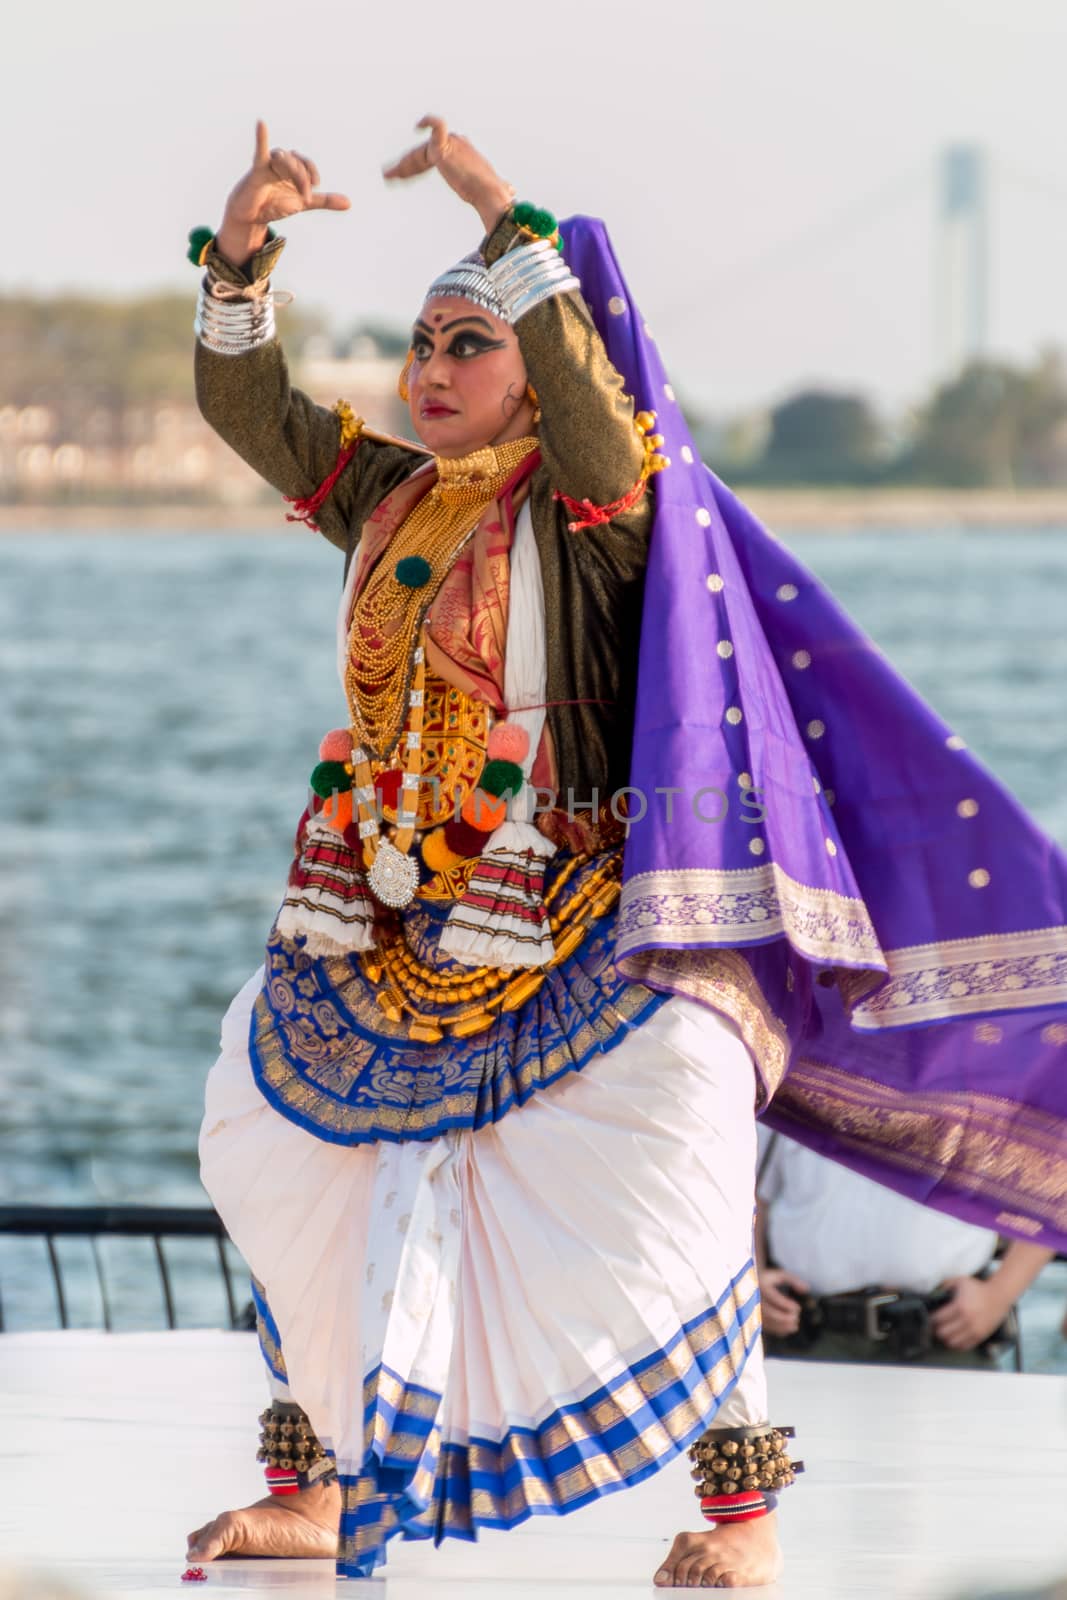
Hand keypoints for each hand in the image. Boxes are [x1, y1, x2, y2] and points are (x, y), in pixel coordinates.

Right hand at [216, 121, 350, 265]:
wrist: (252, 216)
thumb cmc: (275, 204)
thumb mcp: (304, 203)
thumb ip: (325, 201)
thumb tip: (349, 203)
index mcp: (293, 169)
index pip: (306, 164)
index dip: (312, 173)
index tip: (315, 188)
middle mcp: (282, 163)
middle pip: (296, 162)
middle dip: (304, 179)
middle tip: (306, 196)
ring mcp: (270, 165)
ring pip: (284, 159)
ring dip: (294, 172)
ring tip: (299, 192)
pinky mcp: (257, 170)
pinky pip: (260, 151)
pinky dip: (261, 137)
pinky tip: (261, 124)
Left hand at [383, 115, 513, 233]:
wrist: (489, 194)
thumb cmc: (492, 194)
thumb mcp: (495, 187)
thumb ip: (501, 186)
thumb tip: (512, 191)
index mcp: (462, 152)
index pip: (433, 155)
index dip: (416, 166)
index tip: (402, 176)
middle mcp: (456, 144)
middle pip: (422, 155)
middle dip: (405, 166)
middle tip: (389, 175)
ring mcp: (449, 144)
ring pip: (418, 154)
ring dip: (402, 165)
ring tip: (388, 175)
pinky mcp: (444, 146)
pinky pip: (435, 127)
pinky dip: (429, 121)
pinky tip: (417, 125)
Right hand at [758, 1267, 809, 1337]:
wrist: (749, 1284)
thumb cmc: (769, 1279)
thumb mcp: (780, 1276)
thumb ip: (794, 1280)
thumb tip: (806, 1289)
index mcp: (761, 1286)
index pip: (774, 1298)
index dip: (787, 1305)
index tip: (798, 1308)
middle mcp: (755, 1298)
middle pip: (770, 1313)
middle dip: (785, 1318)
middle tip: (796, 1318)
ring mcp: (753, 1309)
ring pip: (767, 1322)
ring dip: (782, 1326)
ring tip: (795, 1325)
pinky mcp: (754, 1317)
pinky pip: (765, 1327)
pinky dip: (777, 1330)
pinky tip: (788, 1329)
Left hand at [930, 1275, 1008, 1349]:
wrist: (999, 1296)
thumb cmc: (977, 1288)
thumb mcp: (959, 1281)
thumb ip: (944, 1285)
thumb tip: (932, 1294)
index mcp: (959, 1307)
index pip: (938, 1319)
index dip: (931, 1319)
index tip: (930, 1317)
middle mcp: (967, 1320)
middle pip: (943, 1333)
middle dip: (936, 1329)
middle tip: (936, 1326)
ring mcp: (974, 1330)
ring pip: (952, 1343)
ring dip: (945, 1338)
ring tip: (945, 1332)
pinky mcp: (980, 1337)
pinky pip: (964, 1346)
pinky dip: (956, 1344)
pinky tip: (955, 1337)